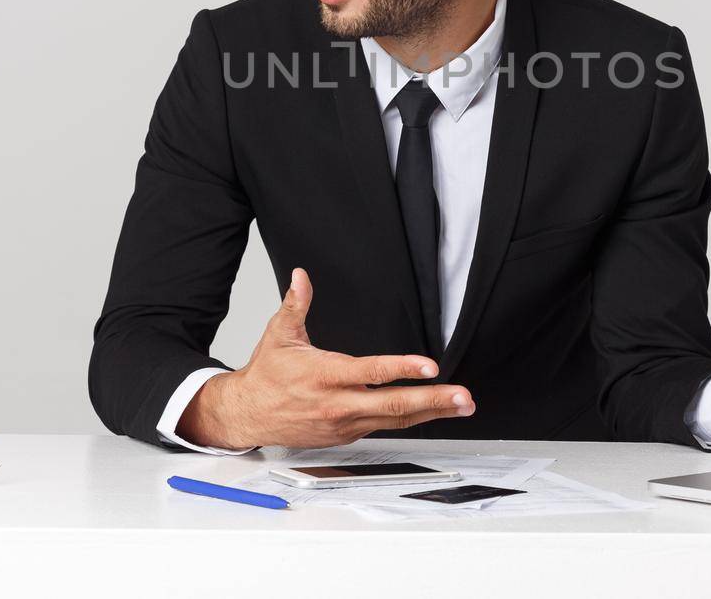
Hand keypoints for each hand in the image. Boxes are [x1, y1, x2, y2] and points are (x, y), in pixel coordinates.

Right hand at [177, 268, 475, 448]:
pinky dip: (411, 420)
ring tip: (462, 406)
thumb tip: (302, 276)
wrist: (247, 415)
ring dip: (431, 413)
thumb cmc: (266, 375)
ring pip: (395, 420)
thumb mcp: (279, 334)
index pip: (371, 372)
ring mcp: (345, 424)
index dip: (402, 369)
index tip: (429, 366)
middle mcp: (339, 404)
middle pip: (393, 405)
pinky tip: (432, 412)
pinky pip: (385, 428)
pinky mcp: (347, 435)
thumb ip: (296, 304)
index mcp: (325, 375)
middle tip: (463, 396)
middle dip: (433, 400)